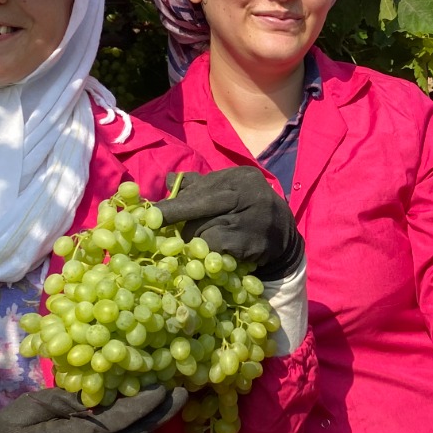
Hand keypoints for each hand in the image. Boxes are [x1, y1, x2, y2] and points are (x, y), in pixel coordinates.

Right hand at [0, 386, 188, 432]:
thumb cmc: (12, 424)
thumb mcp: (38, 402)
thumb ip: (69, 399)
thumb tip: (98, 394)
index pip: (120, 419)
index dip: (144, 404)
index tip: (164, 388)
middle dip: (161, 415)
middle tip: (183, 394)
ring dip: (154, 430)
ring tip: (170, 410)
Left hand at [160, 167, 304, 279]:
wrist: (282, 235)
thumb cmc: (246, 210)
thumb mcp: (227, 191)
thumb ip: (199, 186)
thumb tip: (169, 180)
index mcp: (239, 177)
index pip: (199, 191)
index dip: (174, 205)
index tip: (150, 216)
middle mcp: (249, 194)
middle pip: (199, 210)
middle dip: (181, 223)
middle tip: (165, 234)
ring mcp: (252, 219)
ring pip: (204, 232)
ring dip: (194, 242)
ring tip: (198, 245)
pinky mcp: (252, 244)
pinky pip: (214, 249)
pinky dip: (208, 254)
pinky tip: (213, 255)